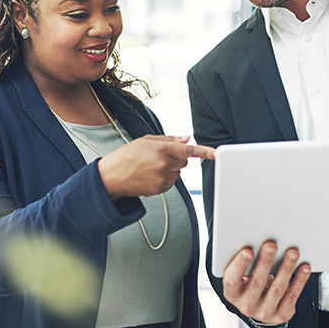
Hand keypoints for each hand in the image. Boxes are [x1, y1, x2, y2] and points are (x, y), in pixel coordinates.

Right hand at [97, 135, 215, 199]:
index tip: (216, 153)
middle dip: (176, 158)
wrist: (111, 177)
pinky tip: (150, 176)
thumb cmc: (125, 156)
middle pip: (184, 161)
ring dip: (170, 169)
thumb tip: (186, 138)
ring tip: (150, 168)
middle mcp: (164, 164)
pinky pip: (172, 182)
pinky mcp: (160, 189)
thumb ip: (168, 139)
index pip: (188, 150)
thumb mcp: (145, 141)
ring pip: (179, 173)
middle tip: (158, 157)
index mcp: (161, 148)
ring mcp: (162, 178)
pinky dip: (165, 179)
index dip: (204, 151)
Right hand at [222, 240, 310, 325]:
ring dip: (286, 268)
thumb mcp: (240, 277)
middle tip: (271, 245)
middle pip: (257, 282)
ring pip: (277, 288)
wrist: (260, 309)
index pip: (232, 279)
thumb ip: (245, 265)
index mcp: (232, 293)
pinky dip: (299, 280)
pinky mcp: (281, 315)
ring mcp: (264, 312)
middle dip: (265, 261)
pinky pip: (292, 295)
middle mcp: (246, 305)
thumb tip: (260, 244)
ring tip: (292, 253)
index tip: (248, 251)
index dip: (240, 265)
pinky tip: (303, 268)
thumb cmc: (249, 285)